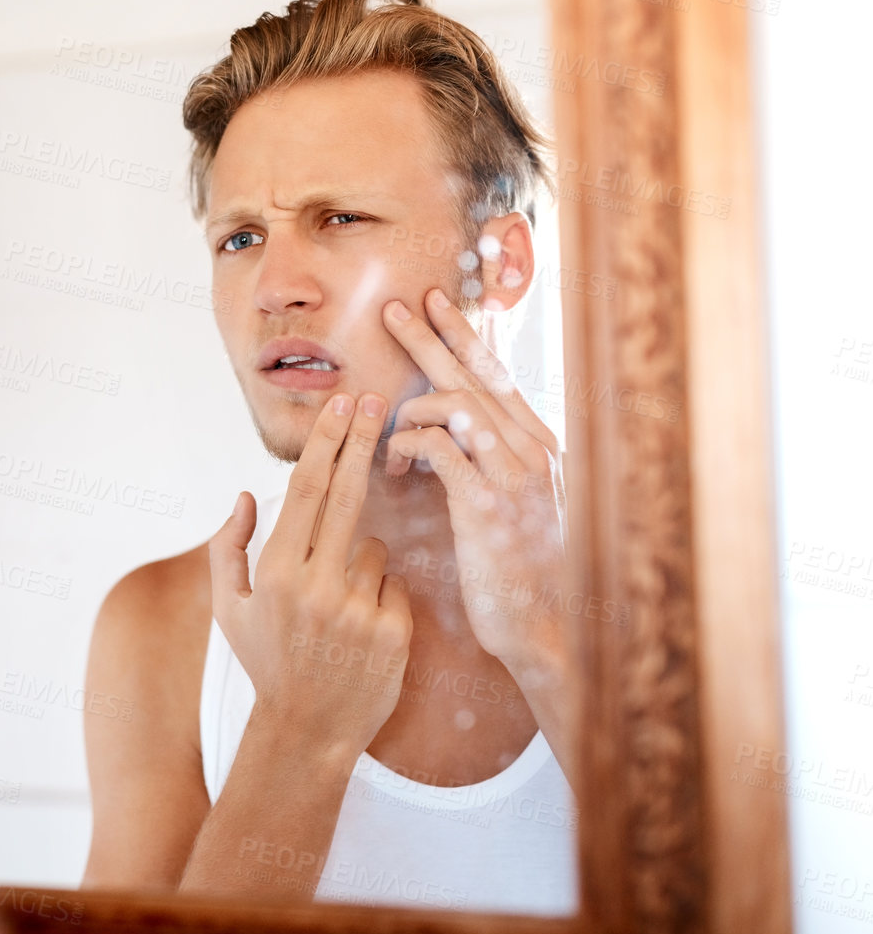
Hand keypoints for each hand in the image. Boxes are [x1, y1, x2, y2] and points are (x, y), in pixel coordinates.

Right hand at [209, 393, 413, 764]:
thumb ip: (227, 548)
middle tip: (375, 399)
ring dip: (361, 559)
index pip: (304, 489)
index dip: (325, 442)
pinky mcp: (393, 631)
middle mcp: (315, 585)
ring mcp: (357, 608)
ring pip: (374, 545)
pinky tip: (361, 628)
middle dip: (360, 440)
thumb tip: (245, 495)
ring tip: (339, 606)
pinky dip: (381, 595)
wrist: (307, 731)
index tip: (340, 405)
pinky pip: (394, 584)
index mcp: (274, 572)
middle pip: (345, 493)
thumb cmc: (266, 661)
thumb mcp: (226, 608)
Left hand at [380, 287, 567, 673]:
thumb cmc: (519, 573)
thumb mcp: (511, 506)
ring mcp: (513, 476)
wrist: (544, 630)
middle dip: (431, 337)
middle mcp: (532, 451)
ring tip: (387, 429)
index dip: (466, 335)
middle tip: (395, 309)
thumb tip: (447, 428)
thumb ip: (487, 462)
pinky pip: (438, 447)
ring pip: (455, 403)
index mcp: (538, 447)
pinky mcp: (486, 504)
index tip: (437, 304)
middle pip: (475, 374)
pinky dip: (407, 445)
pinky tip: (393, 465)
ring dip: (410, 409)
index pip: (498, 374)